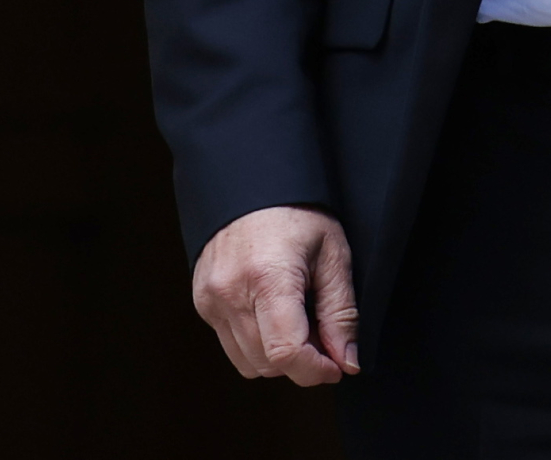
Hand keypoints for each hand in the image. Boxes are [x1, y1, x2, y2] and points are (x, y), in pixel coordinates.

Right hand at [193, 205, 358, 384]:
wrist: (254, 181)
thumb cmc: (299, 211)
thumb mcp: (334, 253)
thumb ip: (341, 312)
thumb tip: (347, 362)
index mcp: (268, 277)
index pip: (286, 353)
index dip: (316, 370)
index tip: (337, 366)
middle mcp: (230, 293)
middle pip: (268, 364)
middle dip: (301, 360)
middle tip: (322, 330)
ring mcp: (210, 299)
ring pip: (247, 363)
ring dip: (277, 355)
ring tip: (297, 316)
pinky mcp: (202, 302)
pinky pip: (231, 345)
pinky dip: (256, 341)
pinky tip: (272, 310)